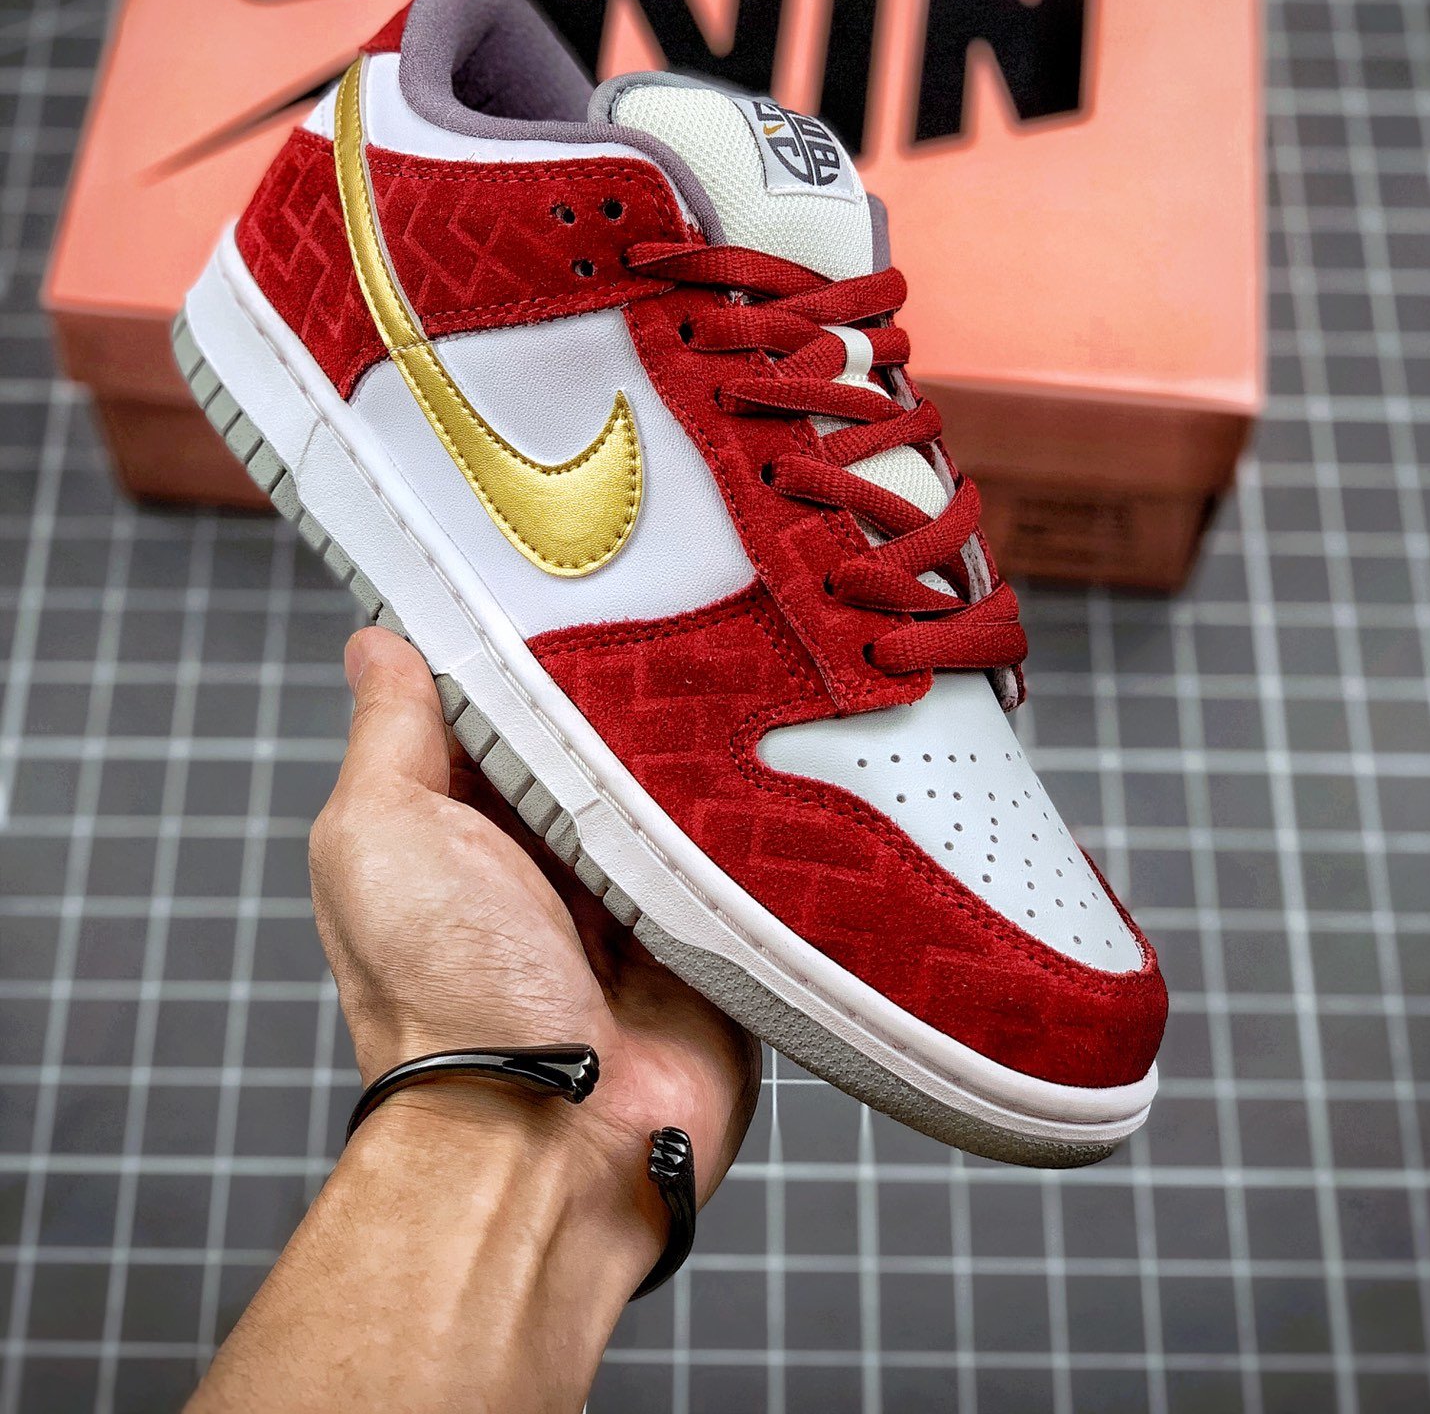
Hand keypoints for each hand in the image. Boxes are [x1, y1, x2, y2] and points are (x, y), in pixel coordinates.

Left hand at [309, 627, 759, 1225]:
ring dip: (689, 755)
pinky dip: (744, 817)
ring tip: (725, 677)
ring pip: (670, 789)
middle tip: (665, 617)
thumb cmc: (445, 996)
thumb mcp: (383, 835)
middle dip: (624, 696)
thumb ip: (391, 736)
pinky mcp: (705, 932)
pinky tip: (762, 760)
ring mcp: (630, 898)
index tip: (565, 581)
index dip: (524, 653)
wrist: (552, 1140)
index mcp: (459, 831)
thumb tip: (377, 643)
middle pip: (594, 743)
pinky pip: (734, 851)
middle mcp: (542, 862)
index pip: (497, 711)